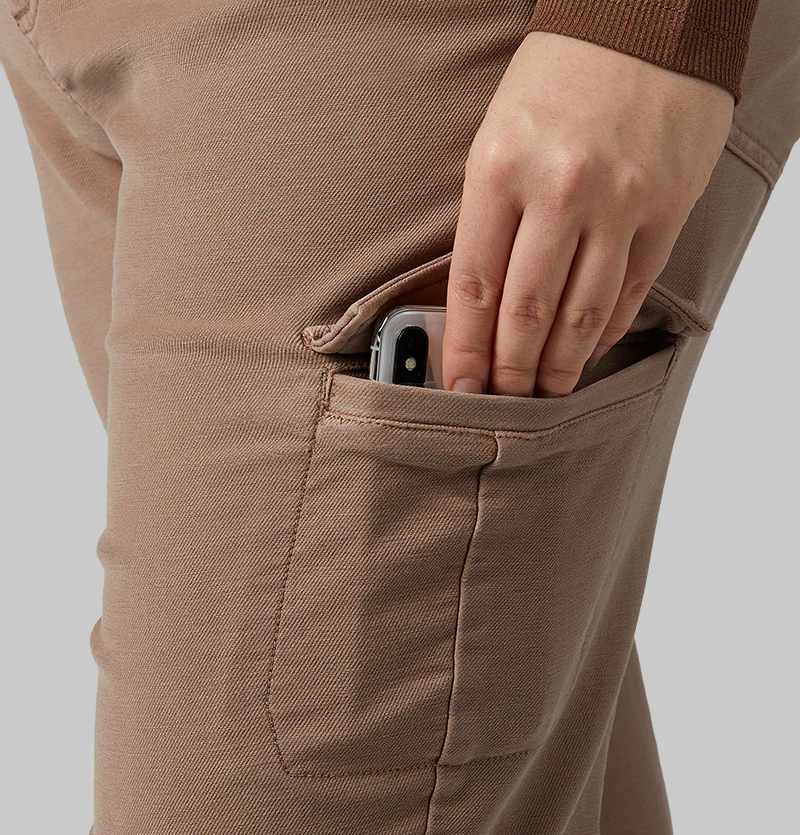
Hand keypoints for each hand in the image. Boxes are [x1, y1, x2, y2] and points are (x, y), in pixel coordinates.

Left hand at [442, 32, 733, 396]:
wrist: (647, 20)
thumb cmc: (559, 80)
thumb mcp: (497, 138)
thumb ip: (488, 219)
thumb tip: (478, 304)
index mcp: (501, 170)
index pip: (475, 286)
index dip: (466, 349)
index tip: (460, 386)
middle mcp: (562, 190)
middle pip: (528, 312)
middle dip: (511, 371)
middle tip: (504, 400)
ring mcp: (620, 202)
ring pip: (582, 314)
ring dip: (560, 365)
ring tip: (545, 391)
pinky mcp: (667, 209)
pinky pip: (630, 291)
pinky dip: (606, 330)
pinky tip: (589, 350)